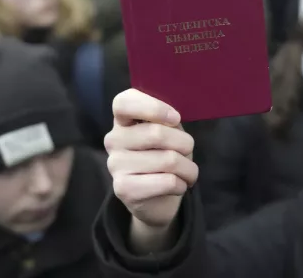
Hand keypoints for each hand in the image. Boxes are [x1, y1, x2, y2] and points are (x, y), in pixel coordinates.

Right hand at [105, 89, 197, 228]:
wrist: (156, 199)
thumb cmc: (164, 156)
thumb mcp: (169, 132)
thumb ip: (167, 120)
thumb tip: (172, 119)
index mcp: (123, 120)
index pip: (124, 102)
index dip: (153, 107)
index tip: (175, 118)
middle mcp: (113, 140)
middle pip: (156, 133)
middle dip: (185, 144)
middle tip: (188, 152)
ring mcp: (115, 165)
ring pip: (168, 160)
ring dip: (188, 168)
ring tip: (188, 173)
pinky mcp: (123, 189)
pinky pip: (167, 181)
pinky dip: (182, 184)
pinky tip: (178, 186)